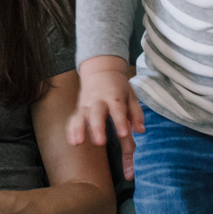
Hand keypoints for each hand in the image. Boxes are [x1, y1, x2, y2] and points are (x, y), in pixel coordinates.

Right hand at [66, 58, 144, 179]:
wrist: (101, 71)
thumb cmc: (118, 87)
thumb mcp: (131, 96)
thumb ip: (136, 114)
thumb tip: (141, 130)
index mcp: (114, 97)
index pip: (117, 109)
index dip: (120, 122)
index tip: (123, 134)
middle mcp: (99, 100)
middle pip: (96, 114)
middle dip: (97, 128)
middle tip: (100, 142)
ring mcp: (87, 105)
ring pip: (81, 116)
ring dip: (79, 129)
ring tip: (79, 142)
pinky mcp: (79, 109)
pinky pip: (73, 119)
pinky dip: (71, 130)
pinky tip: (73, 142)